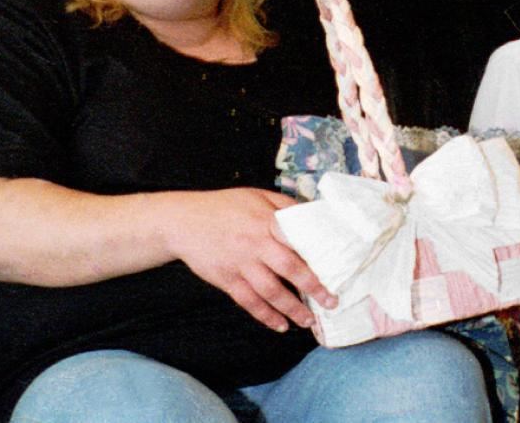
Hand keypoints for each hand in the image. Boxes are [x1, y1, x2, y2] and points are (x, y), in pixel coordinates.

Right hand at [165, 188, 337, 332]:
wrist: (182, 221)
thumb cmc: (223, 206)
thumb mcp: (255, 195)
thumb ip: (283, 205)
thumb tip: (312, 215)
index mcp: (265, 220)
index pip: (297, 239)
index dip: (316, 254)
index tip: (336, 268)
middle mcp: (255, 243)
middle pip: (289, 268)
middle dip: (313, 288)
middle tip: (331, 302)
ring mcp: (240, 263)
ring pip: (271, 291)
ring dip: (292, 308)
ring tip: (308, 321)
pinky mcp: (227, 279)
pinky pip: (249, 302)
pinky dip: (266, 315)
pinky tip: (280, 324)